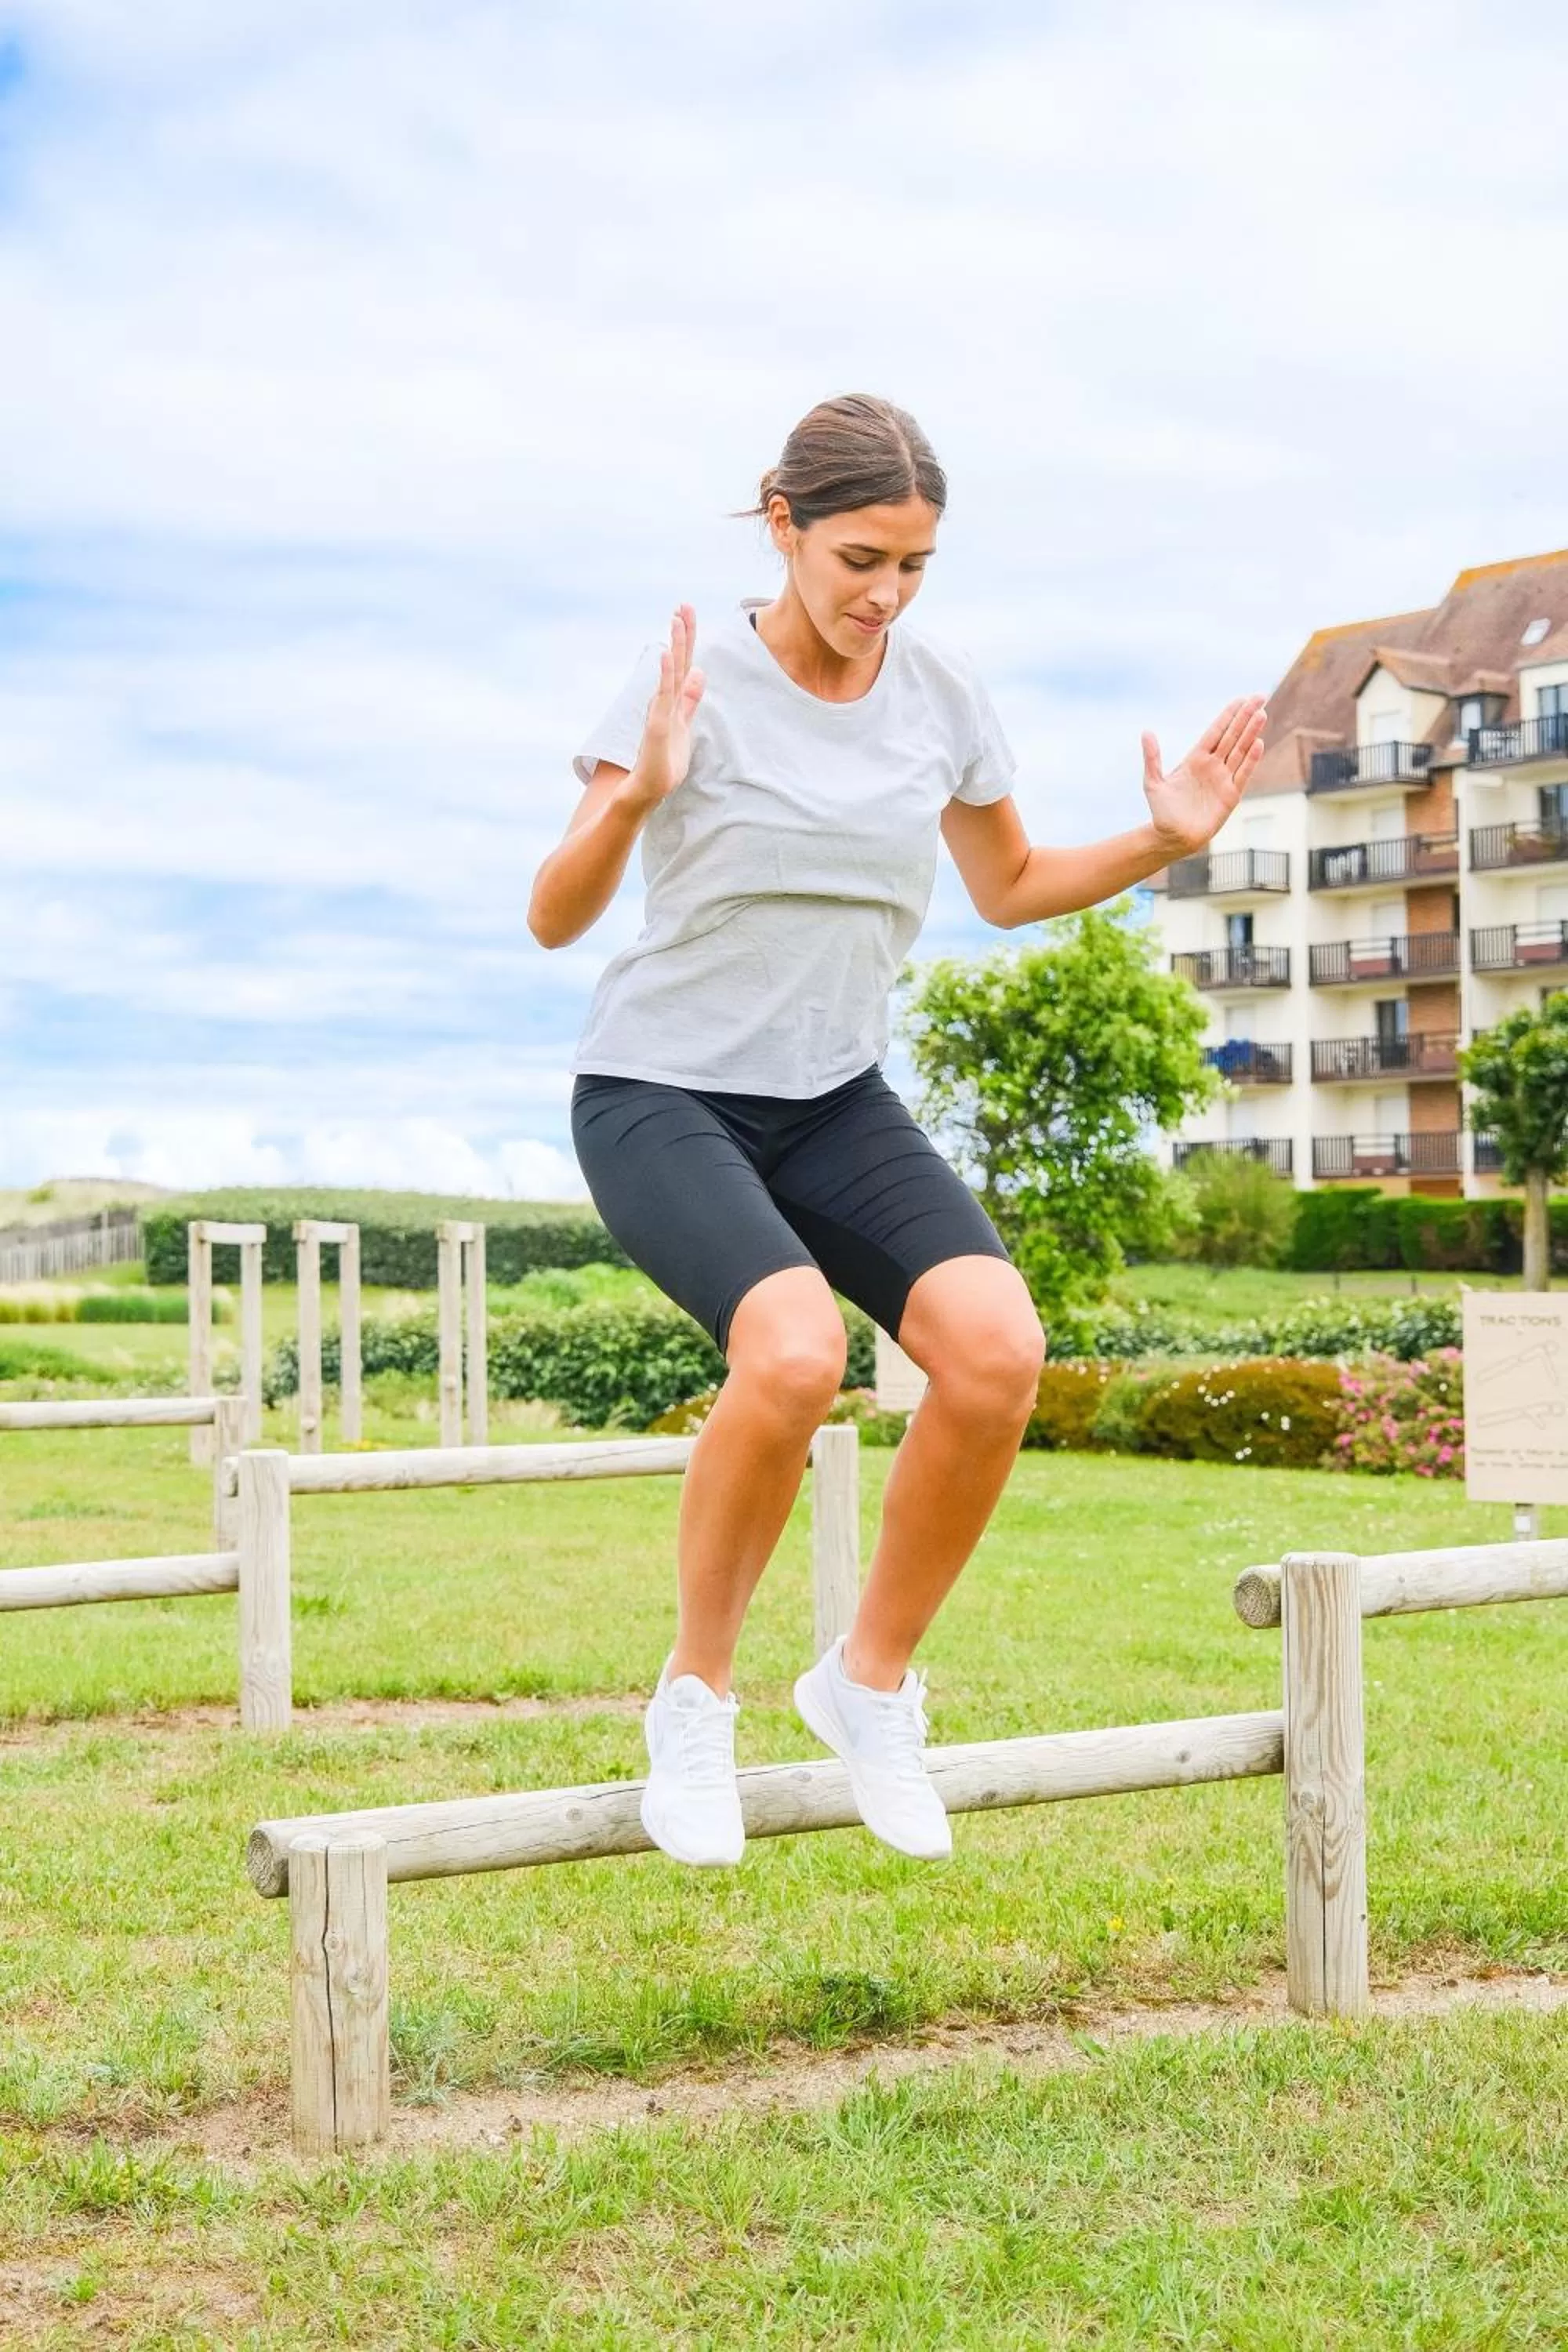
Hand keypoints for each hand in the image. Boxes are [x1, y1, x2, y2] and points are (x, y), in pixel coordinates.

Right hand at [632, 604, 705, 803]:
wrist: (649, 788)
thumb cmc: (665, 759)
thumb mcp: (685, 723)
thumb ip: (691, 699)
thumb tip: (699, 672)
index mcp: (674, 699)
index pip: (683, 663)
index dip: (687, 639)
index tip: (687, 613)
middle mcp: (665, 700)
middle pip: (677, 661)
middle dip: (682, 633)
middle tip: (684, 605)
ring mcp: (660, 711)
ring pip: (670, 672)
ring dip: (675, 645)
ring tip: (676, 619)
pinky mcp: (658, 725)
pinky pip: (664, 695)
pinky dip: (666, 673)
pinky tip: (668, 654)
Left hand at [1141, 696, 1266, 856]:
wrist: (1172, 837)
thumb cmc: (1162, 811)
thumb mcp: (1153, 782)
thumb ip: (1152, 758)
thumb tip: (1146, 732)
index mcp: (1196, 759)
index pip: (1216, 732)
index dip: (1228, 716)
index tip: (1241, 699)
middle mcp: (1213, 766)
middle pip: (1232, 736)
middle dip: (1245, 717)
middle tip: (1259, 697)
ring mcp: (1223, 779)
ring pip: (1240, 751)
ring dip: (1251, 733)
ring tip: (1262, 714)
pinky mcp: (1231, 795)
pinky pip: (1243, 774)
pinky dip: (1251, 759)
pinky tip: (1259, 743)